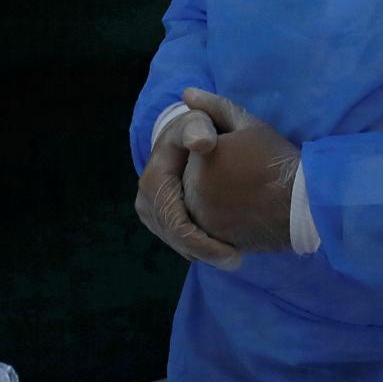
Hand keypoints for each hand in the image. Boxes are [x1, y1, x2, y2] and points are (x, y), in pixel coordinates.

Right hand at [136, 114, 240, 270]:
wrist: (192, 136)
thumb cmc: (202, 128)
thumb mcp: (203, 120)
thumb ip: (203, 125)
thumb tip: (202, 142)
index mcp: (156, 173)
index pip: (171, 214)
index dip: (196, 237)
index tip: (230, 251)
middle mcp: (147, 193)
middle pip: (171, 232)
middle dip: (201, 250)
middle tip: (235, 261)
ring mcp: (152, 207)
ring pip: (173, 240)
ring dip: (200, 252)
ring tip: (232, 259)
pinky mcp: (160, 217)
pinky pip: (176, 239)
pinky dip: (197, 248)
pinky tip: (221, 252)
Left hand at [176, 88, 301, 256]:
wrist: (304, 205)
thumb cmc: (278, 160)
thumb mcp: (249, 125)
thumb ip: (215, 107)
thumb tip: (187, 93)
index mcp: (199, 157)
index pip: (192, 151)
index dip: (216, 152)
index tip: (240, 156)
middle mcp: (193, 188)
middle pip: (190, 177)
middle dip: (208, 175)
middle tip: (244, 176)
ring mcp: (201, 217)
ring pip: (194, 202)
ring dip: (210, 197)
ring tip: (243, 193)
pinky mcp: (212, 239)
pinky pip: (202, 226)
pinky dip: (215, 218)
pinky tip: (240, 210)